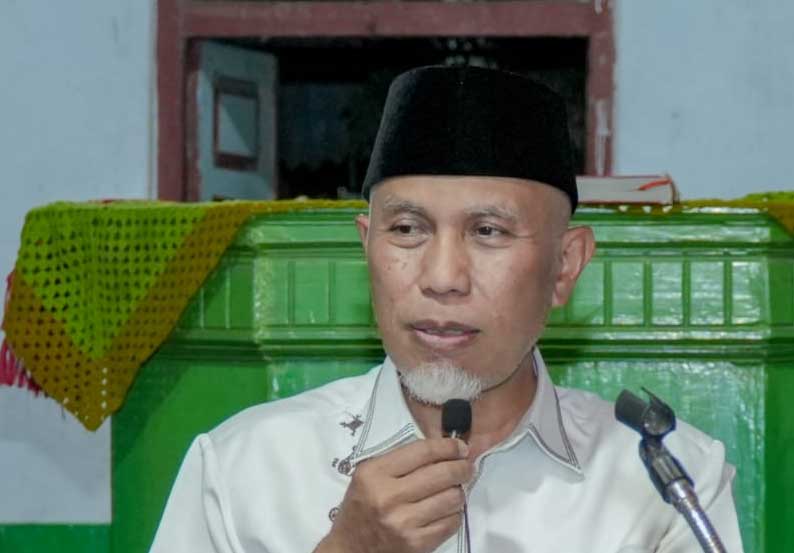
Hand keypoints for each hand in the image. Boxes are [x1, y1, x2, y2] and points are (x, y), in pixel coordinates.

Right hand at [315, 438, 472, 552]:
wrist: (349, 548)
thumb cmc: (362, 506)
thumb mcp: (370, 475)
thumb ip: (401, 460)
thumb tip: (442, 450)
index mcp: (375, 473)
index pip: (423, 451)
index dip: (448, 446)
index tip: (460, 447)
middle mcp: (388, 497)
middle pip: (443, 474)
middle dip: (462, 467)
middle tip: (466, 467)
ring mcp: (403, 522)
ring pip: (452, 498)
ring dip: (459, 492)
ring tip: (454, 490)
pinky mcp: (416, 544)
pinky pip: (451, 523)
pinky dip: (454, 514)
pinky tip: (447, 511)